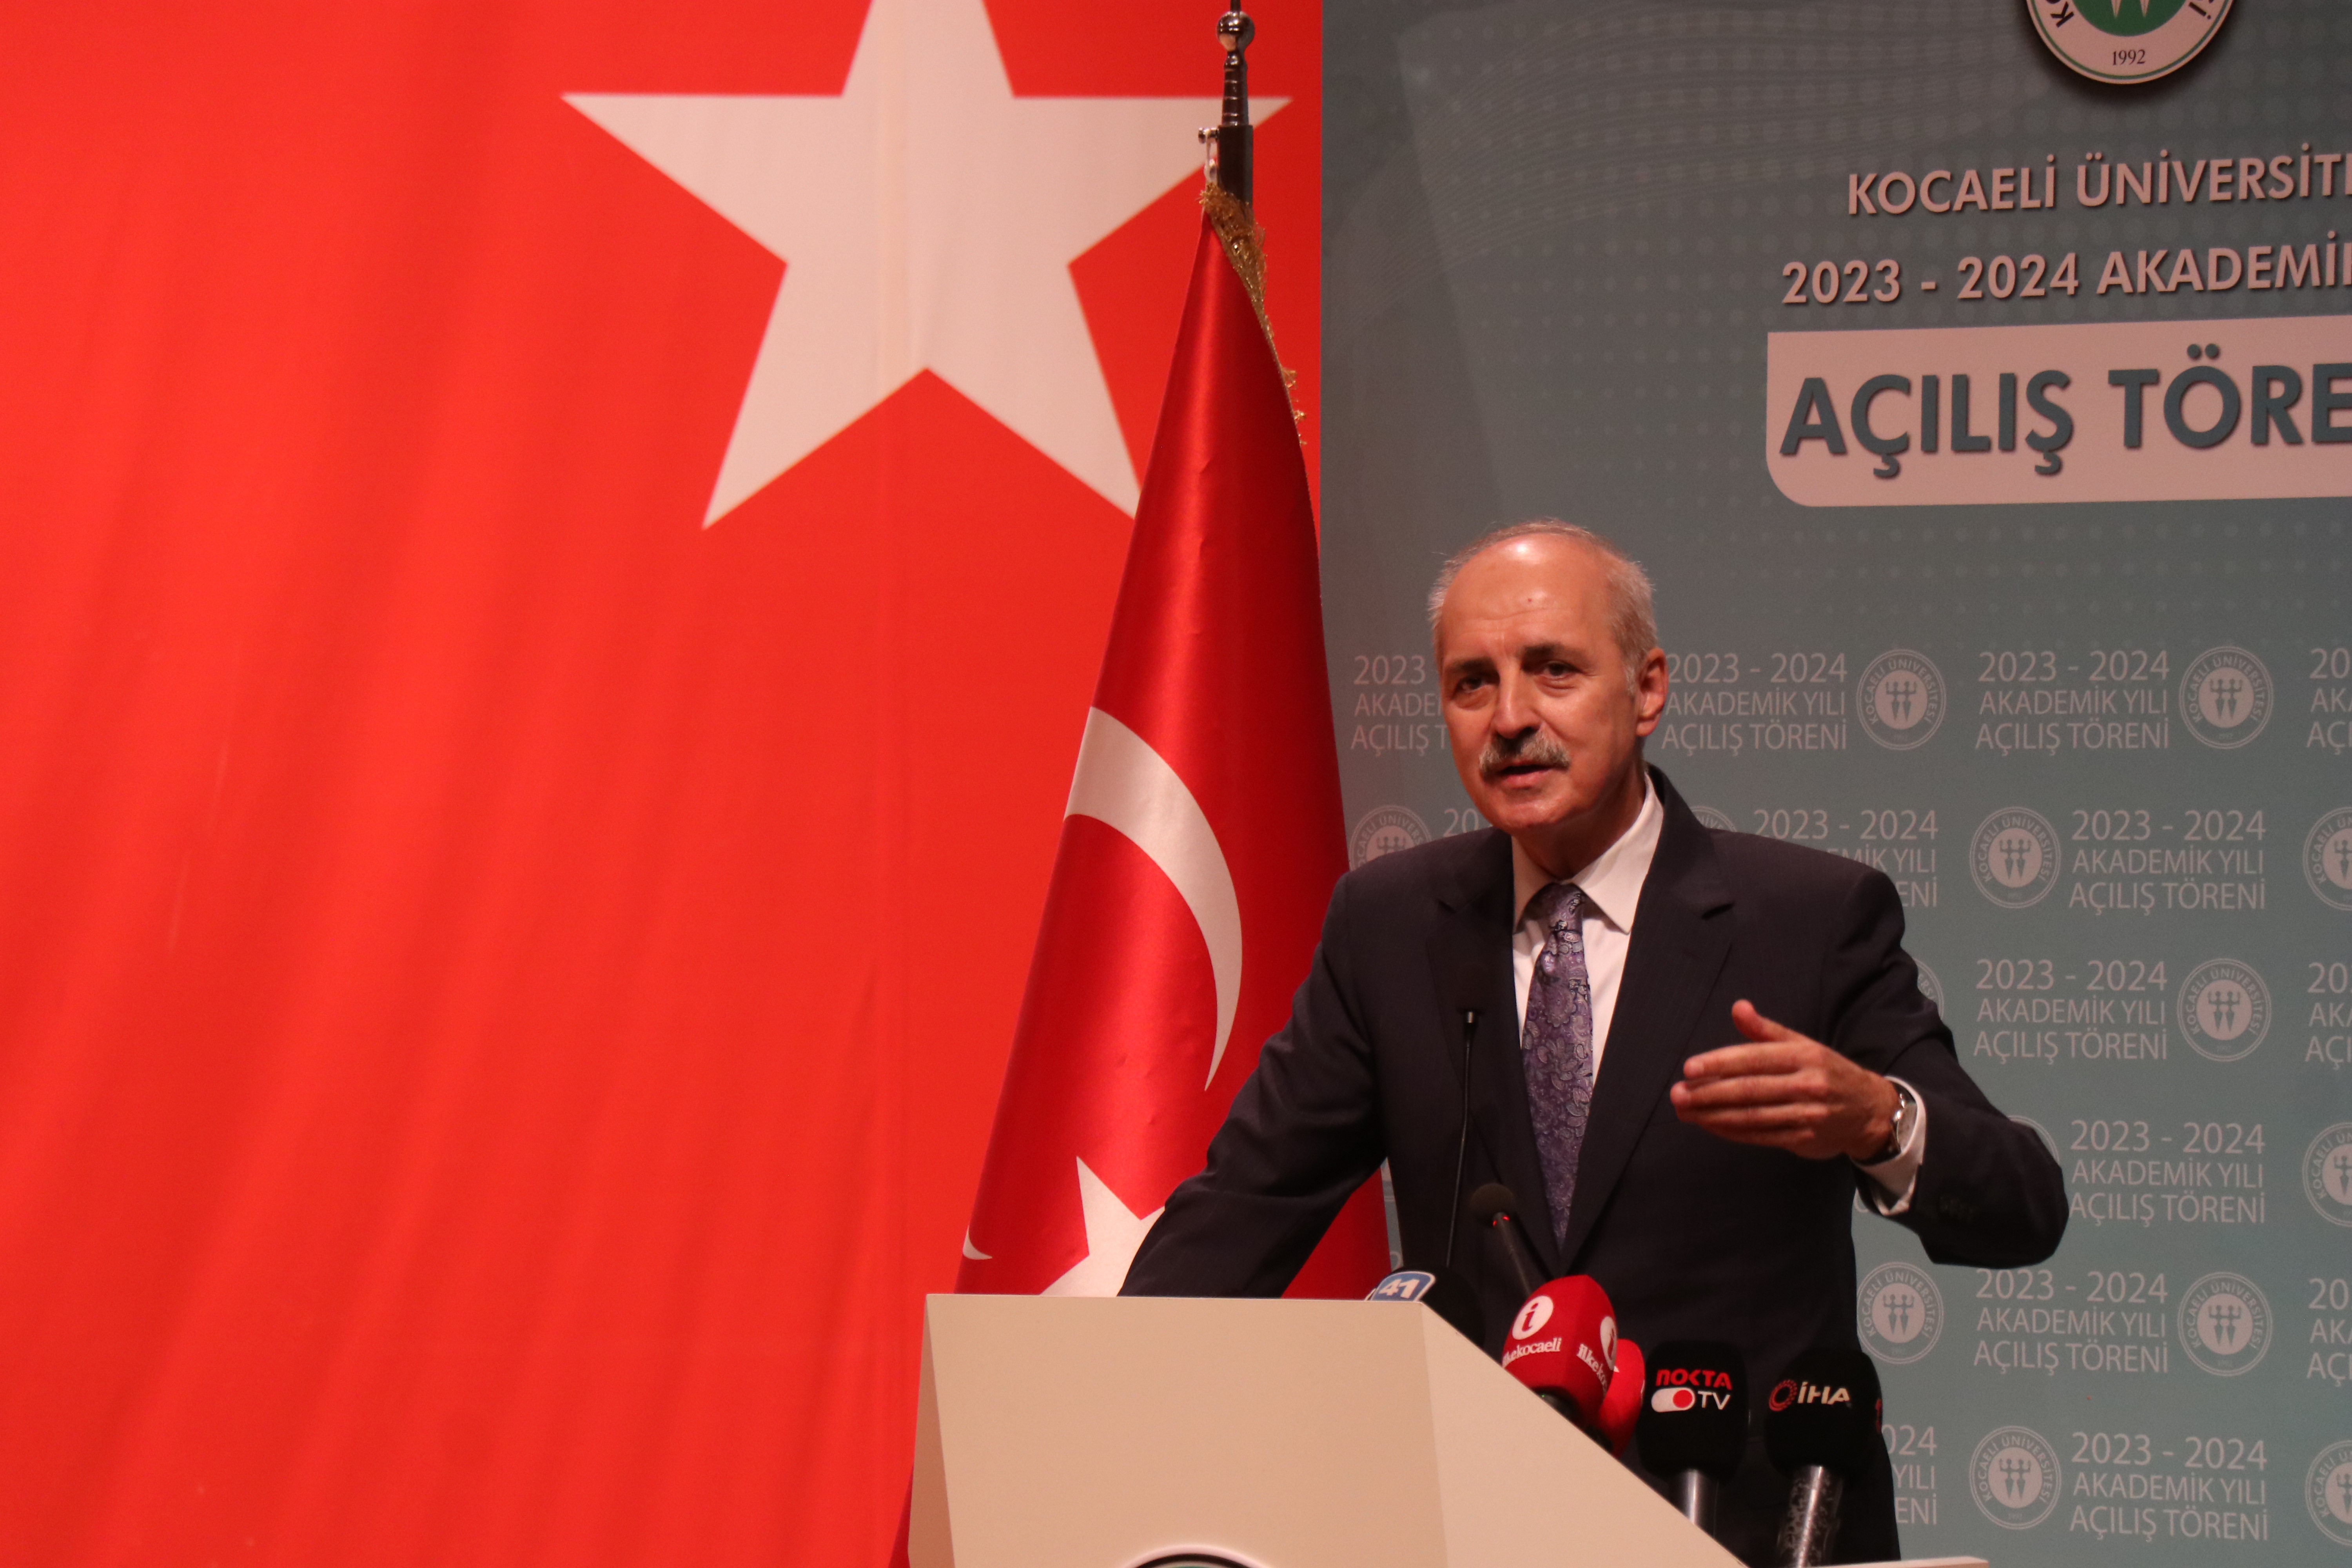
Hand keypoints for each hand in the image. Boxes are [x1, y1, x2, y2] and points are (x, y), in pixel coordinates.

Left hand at [1667, 1000, 1898, 1161]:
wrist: (1869, 1110)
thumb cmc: (1826, 1071)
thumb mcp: (1803, 1045)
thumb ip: (1767, 1030)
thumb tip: (1738, 1007)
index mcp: (1804, 1055)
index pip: (1754, 1058)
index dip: (1720, 1063)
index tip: (1689, 1068)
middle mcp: (1807, 1084)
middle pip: (1749, 1089)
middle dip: (1709, 1093)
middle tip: (1677, 1093)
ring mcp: (1807, 1114)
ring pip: (1752, 1116)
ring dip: (1713, 1115)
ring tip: (1684, 1111)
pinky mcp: (1803, 1138)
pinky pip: (1760, 1135)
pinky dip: (1731, 1131)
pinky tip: (1709, 1125)